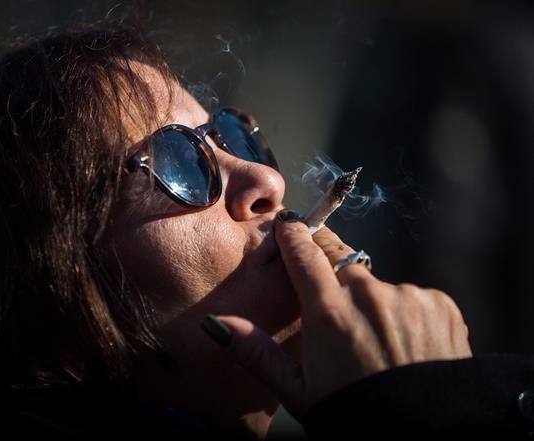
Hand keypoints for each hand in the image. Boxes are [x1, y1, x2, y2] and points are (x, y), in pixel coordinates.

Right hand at [204, 210, 471, 418]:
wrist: (424, 437)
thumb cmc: (353, 415)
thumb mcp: (297, 390)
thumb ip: (255, 351)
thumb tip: (216, 323)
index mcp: (329, 313)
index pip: (305, 252)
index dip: (294, 233)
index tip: (289, 222)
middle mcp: (368, 295)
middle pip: (341, 260)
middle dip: (330, 268)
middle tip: (331, 302)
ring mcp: (408, 296)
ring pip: (376, 283)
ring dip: (369, 300)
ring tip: (373, 342)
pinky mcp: (439, 303)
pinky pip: (411, 296)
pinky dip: (402, 312)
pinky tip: (403, 345)